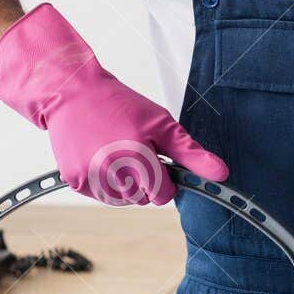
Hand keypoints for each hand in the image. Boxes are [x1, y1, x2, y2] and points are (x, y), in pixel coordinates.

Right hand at [0, 4, 227, 204]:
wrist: (72, 92)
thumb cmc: (119, 104)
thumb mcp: (161, 122)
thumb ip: (191, 153)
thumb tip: (221, 174)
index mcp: (136, 156)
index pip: (164, 195)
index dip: (165, 178)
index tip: (157, 160)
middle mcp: (111, 170)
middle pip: (143, 199)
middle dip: (144, 180)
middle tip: (133, 149)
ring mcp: (90, 178)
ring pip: (122, 201)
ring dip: (124, 184)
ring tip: (115, 151)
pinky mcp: (74, 180)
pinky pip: (100, 196)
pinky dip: (103, 182)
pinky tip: (99, 156)